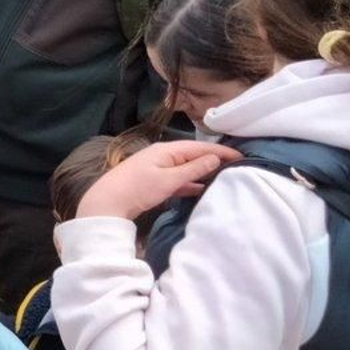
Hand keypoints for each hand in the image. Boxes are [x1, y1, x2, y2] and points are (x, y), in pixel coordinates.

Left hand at [76, 140, 242, 221]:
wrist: (107, 202)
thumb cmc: (138, 189)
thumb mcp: (169, 179)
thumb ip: (193, 169)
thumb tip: (214, 158)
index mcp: (167, 150)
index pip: (200, 147)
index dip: (221, 151)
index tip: (242, 156)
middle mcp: (162, 155)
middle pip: (193, 155)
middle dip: (214, 159)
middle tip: (237, 166)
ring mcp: (156, 168)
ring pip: (186, 167)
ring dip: (203, 171)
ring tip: (224, 177)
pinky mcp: (152, 181)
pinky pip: (177, 179)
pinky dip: (190, 182)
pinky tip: (201, 189)